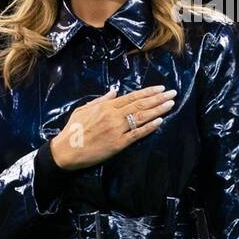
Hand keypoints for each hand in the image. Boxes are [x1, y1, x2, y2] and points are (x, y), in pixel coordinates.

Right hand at [49, 85, 176, 171]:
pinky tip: (160, 121)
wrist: (65, 151)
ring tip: (171, 104)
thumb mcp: (83, 110)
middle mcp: (113, 116)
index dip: (148, 92)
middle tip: (173, 93)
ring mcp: (116, 130)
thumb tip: (114, 92)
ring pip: (142, 117)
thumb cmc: (72, 130)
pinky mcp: (118, 144)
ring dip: (158, 110)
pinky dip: (149, 127)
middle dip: (158, 98)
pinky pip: (137, 134)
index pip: (132, 96)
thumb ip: (100, 100)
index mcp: (105, 106)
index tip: (161, 88)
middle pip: (140, 105)